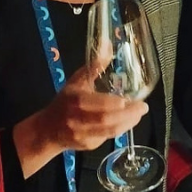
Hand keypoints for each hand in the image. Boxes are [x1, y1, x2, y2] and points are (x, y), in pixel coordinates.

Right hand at [25, 61, 148, 152]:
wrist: (48, 130)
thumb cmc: (64, 101)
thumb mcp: (76, 81)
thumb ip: (94, 66)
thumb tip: (108, 45)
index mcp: (76, 101)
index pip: (98, 105)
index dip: (115, 104)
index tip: (131, 99)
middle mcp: (79, 120)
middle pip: (107, 120)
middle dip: (129, 114)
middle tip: (143, 107)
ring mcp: (83, 135)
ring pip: (110, 132)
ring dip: (128, 123)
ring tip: (139, 114)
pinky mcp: (88, 146)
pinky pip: (108, 137)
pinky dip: (121, 129)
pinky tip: (128, 121)